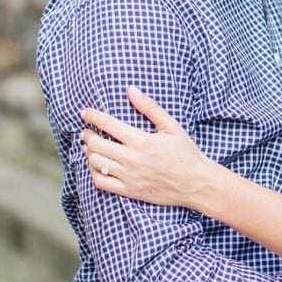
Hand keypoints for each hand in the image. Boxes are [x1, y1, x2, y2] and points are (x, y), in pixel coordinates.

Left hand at [79, 86, 210, 208]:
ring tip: (90, 147)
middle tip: (86, 131)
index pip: (107, 124)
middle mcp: (132, 159)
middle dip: (87, 135)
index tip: (84, 112)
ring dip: (89, 153)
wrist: (197, 184)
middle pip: (96, 144)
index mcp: (141, 141)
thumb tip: (130, 89)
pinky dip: (94, 173)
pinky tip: (97, 166)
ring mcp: (129, 177)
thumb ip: (149, 107)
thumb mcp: (171, 126)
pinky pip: (102, 183)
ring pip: (96, 163)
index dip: (92, 116)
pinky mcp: (130, 191)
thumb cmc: (186, 153)